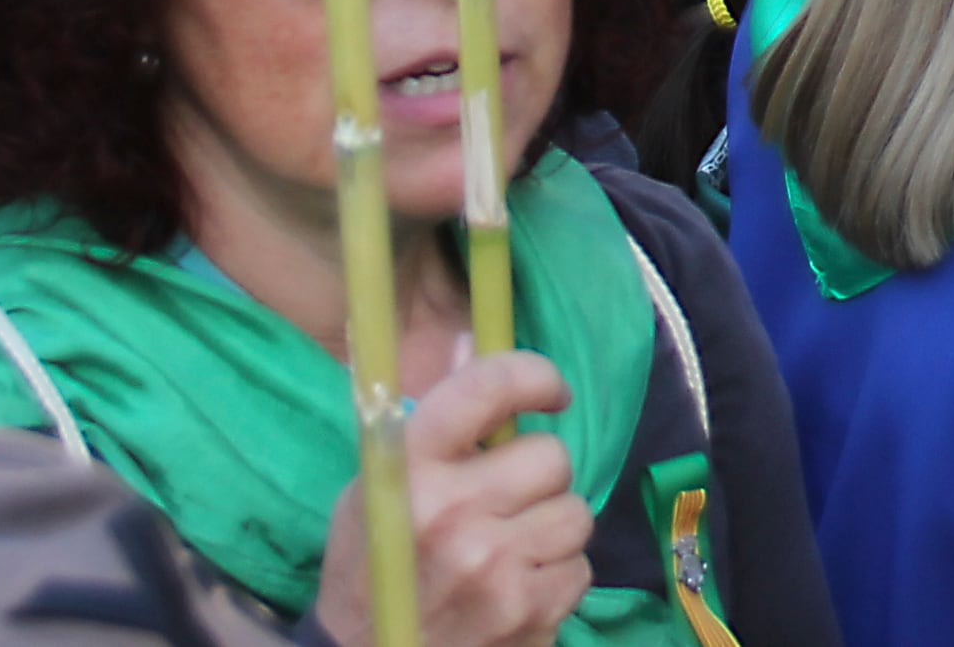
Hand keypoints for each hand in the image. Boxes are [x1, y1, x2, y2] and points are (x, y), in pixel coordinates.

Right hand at [324, 346, 591, 646]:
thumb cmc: (373, 569)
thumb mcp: (378, 488)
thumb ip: (434, 421)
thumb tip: (475, 338)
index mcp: (408, 469)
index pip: (487, 387)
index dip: (534, 376)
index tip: (551, 392)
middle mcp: (452, 513)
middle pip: (552, 457)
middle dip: (538, 478)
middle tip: (509, 502)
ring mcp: (493, 567)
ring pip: (576, 513)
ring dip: (552, 530)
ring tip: (509, 551)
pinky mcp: (526, 614)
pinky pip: (581, 570)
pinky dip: (556, 580)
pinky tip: (514, 591)